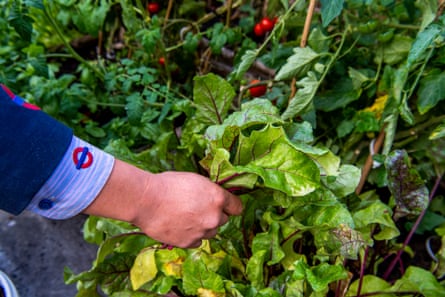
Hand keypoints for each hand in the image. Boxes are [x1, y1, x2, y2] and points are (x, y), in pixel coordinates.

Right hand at [84, 159, 242, 247]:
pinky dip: (192, 236)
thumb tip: (214, 197)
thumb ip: (209, 192)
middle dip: (214, 215)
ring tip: (186, 217)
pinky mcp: (189, 243)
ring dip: (203, 227)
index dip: (231, 205)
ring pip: (211, 232)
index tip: (228, 206)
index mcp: (218, 198)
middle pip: (224, 220)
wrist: (146, 200)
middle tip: (198, 209)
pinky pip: (197, 241)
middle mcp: (214, 217)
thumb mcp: (195, 181)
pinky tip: (180, 227)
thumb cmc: (168, 185)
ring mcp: (202, 232)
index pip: (237, 207)